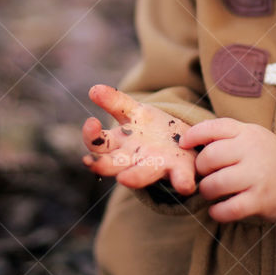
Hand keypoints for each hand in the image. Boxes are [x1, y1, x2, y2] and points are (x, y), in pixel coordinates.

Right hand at [81, 84, 197, 194]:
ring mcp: (155, 166)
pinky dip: (182, 182)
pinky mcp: (179, 170)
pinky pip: (180, 179)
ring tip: (124, 179)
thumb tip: (94, 89)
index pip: (97, 144)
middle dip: (102, 165)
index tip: (91, 122)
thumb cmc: (151, 129)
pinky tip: (184, 185)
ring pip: (142, 174)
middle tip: (92, 163)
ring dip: (135, 177)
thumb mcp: (133, 111)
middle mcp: (132, 160)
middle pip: (113, 164)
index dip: (91, 136)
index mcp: (118, 145)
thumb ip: (114, 101)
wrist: (181, 143)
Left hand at [179, 117, 275, 223]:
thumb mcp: (252, 136)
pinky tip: (217, 210)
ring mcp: (257, 176)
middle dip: (200, 170)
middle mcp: (252, 151)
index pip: (213, 127)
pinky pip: (228, 209)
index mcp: (248, 132)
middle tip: (204, 176)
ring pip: (214, 184)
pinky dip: (217, 212)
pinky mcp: (260, 200)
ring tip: (211, 192)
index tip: (183, 145)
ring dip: (206, 191)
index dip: (193, 135)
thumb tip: (189, 140)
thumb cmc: (268, 158)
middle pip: (208, 158)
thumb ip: (226, 135)